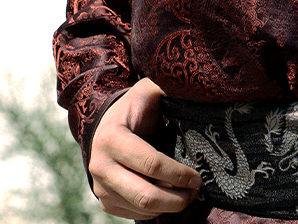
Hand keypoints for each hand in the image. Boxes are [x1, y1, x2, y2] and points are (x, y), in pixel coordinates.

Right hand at [88, 78, 201, 219]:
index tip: (198, 177)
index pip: (151, 164)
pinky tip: (167, 195)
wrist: (107, 126)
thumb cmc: (134, 109)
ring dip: (170, 206)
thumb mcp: (148, 91)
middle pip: (146, 196)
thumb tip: (193, 87)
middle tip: (195, 192)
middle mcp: (100, 165)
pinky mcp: (105, 202)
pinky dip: (156, 211)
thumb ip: (167, 87)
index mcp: (111, 137)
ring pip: (142, 210)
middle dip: (177, 199)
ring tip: (185, 193)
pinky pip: (136, 216)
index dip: (179, 174)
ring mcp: (100, 187)